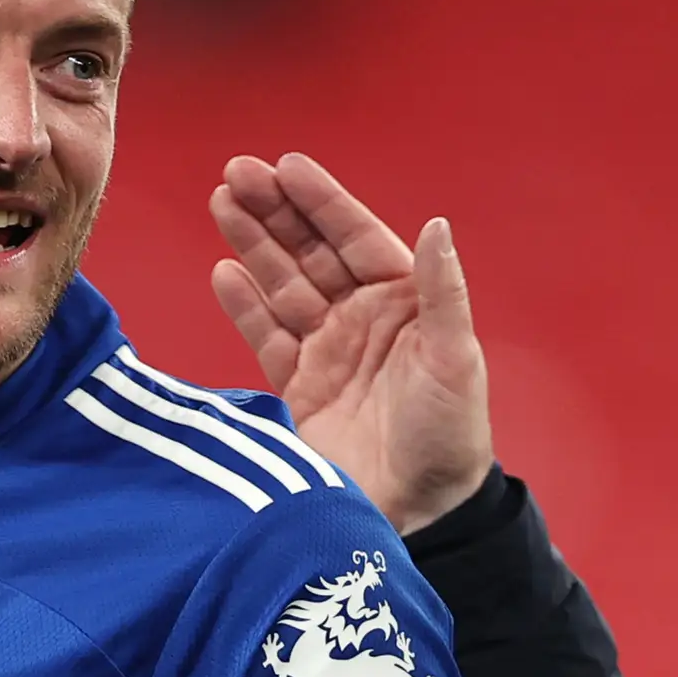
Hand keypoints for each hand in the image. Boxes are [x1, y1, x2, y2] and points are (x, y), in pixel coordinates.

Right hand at [209, 151, 494, 530]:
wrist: (421, 510)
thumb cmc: (451, 433)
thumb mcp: (455, 359)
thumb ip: (442, 292)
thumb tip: (438, 226)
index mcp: (402, 302)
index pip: (355, 237)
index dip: (322, 201)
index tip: (287, 165)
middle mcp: (361, 319)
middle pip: (310, 251)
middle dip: (275, 211)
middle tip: (238, 172)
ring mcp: (326, 351)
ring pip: (282, 284)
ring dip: (253, 245)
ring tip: (222, 203)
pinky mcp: (298, 388)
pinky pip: (266, 336)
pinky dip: (244, 304)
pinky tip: (223, 271)